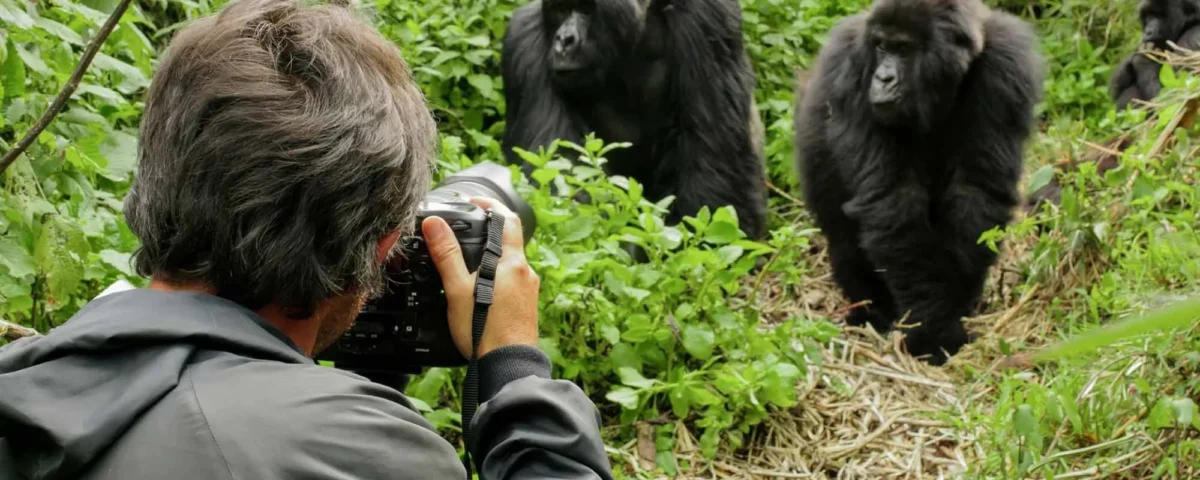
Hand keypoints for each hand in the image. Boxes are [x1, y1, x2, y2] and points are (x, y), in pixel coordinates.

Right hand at [422, 197, 539, 358]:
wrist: (507, 366)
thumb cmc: (485, 331)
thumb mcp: (458, 289)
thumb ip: (447, 254)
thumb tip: (435, 224)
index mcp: (513, 263)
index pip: (507, 219)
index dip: (490, 205)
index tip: (473, 202)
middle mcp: (526, 273)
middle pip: (508, 243)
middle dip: (485, 237)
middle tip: (462, 234)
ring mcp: (528, 291)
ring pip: (508, 265)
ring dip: (490, 260)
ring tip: (465, 266)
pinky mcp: (526, 307)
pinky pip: (510, 284)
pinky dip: (495, 280)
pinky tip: (479, 293)